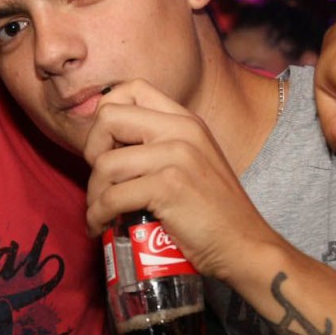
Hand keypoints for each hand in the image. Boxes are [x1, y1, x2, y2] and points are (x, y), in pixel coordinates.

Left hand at [83, 80, 282, 282]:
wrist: (245, 246)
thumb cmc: (212, 213)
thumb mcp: (192, 161)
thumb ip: (159, 145)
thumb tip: (107, 145)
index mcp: (185, 120)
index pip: (131, 88)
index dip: (106, 116)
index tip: (107, 148)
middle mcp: (182, 129)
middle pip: (108, 117)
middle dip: (91, 150)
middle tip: (101, 180)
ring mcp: (176, 156)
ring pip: (104, 163)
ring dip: (94, 193)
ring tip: (100, 212)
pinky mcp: (169, 187)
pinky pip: (112, 197)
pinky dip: (98, 216)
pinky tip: (101, 226)